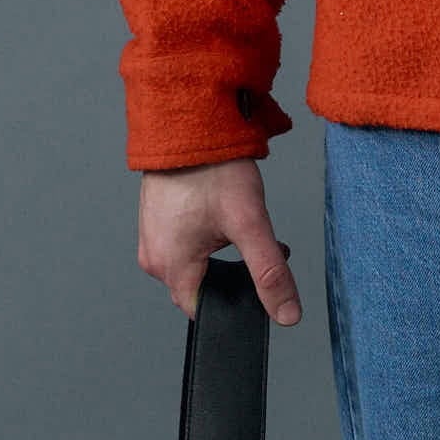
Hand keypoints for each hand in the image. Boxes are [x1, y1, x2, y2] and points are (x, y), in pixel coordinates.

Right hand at [136, 156, 302, 325]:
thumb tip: (287, 314)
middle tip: (256, 243)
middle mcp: (154, 258)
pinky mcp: (156, 222)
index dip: (234, 302)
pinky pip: (184, 246)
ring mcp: (152, 239)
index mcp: (170, 267)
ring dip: (222, 256)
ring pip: (195, 266)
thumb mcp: (250, 224)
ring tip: (240, 226)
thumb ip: (270, 273)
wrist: (192, 125)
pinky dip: (208, 239)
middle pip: (201, 288)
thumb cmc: (213, 170)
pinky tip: (222, 216)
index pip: (204, 310)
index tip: (257, 280)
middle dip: (233, 275)